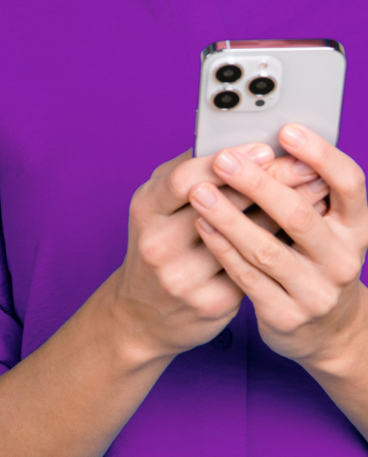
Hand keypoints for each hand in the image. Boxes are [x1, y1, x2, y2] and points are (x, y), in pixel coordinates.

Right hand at [110, 144, 331, 363]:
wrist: (142, 314)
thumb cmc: (159, 245)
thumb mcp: (157, 206)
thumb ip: (187, 174)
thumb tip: (233, 142)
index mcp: (146, 209)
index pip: (186, 178)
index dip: (228, 162)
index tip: (264, 149)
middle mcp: (160, 243)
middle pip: (222, 205)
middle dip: (269, 182)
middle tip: (306, 166)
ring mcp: (184, 276)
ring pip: (246, 240)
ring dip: (285, 214)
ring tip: (315, 194)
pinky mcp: (210, 304)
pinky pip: (254, 269)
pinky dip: (281, 246)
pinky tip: (302, 233)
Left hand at [190, 124, 367, 369]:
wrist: (325, 331)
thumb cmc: (313, 259)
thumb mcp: (323, 226)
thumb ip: (302, 190)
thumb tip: (261, 140)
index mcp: (355, 226)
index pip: (349, 184)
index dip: (321, 154)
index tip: (286, 130)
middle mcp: (342, 259)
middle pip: (300, 215)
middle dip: (258, 184)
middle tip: (224, 159)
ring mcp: (316, 292)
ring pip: (267, 250)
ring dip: (229, 217)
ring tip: (200, 192)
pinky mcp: (286, 315)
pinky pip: (248, 277)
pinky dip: (222, 248)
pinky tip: (202, 225)